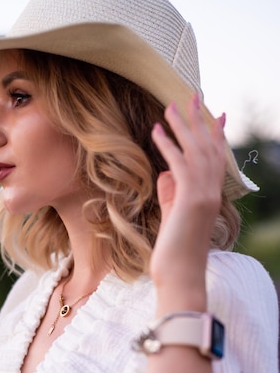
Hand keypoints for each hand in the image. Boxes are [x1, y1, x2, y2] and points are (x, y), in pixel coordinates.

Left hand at [150, 94, 225, 309]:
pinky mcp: (191, 199)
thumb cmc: (175, 254)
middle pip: (208, 147)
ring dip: (182, 125)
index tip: (215, 115)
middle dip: (199, 119)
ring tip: (169, 104)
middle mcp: (212, 192)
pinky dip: (168, 144)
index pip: (215, 159)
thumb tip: (165, 174)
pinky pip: (180, 164)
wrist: (181, 277)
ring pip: (195, 150)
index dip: (215, 134)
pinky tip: (156, 130)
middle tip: (191, 94)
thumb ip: (171, 195)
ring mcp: (204, 195)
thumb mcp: (173, 218)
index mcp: (210, 196)